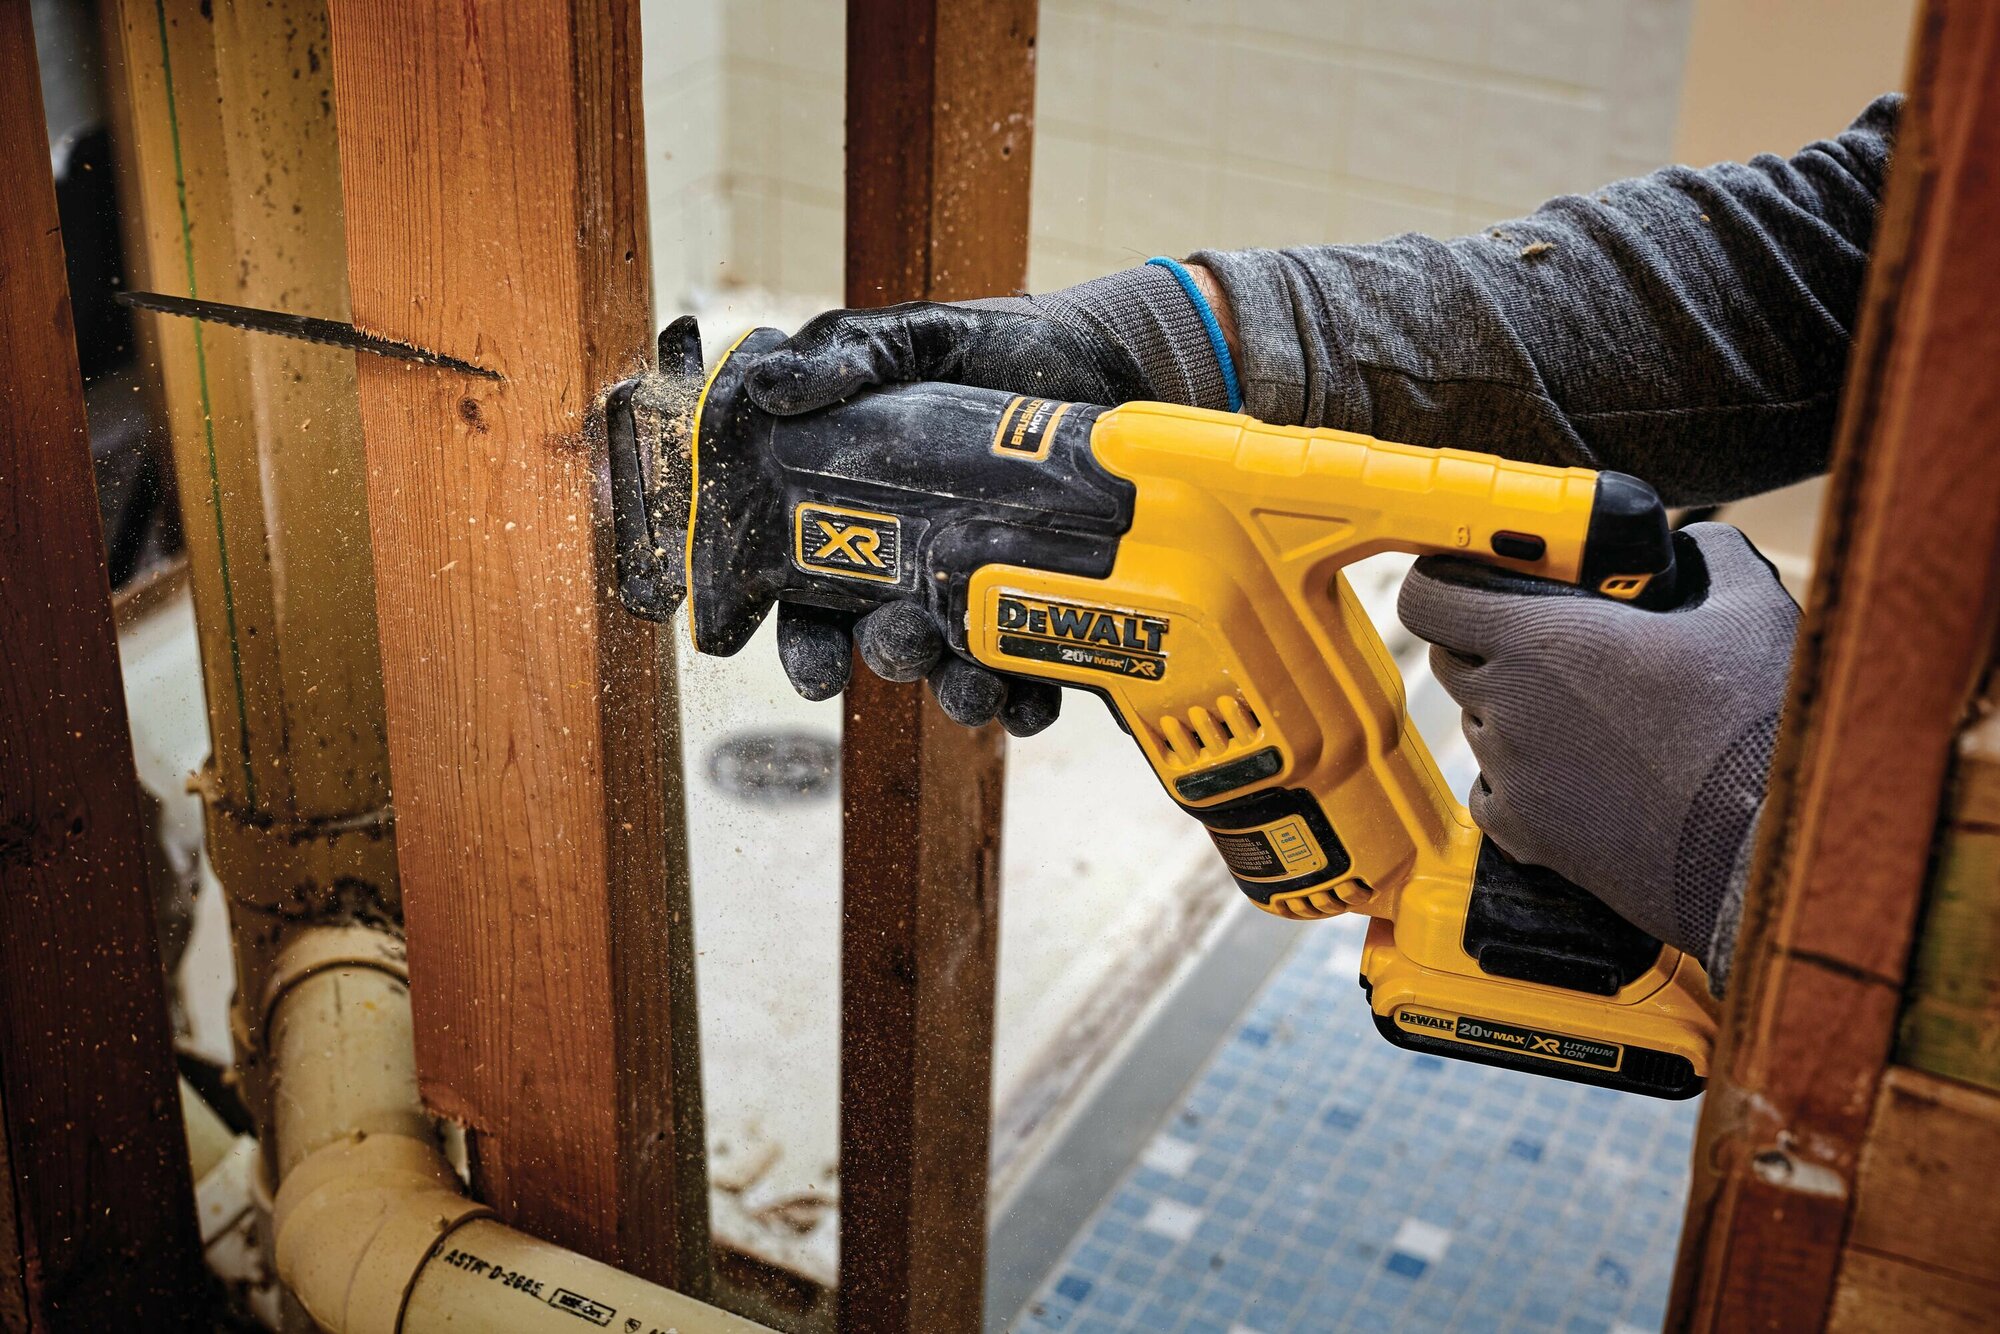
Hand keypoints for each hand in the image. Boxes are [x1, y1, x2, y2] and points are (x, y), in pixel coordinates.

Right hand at [748, 263, 1236, 733]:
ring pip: (954, 669)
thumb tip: (767, 387)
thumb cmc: (989, 349)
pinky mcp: (1046, 603)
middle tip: (906, 641)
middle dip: (890, 655)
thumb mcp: (908, 339)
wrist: (1102, 353)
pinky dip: (1029, 700)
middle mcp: (913, 570)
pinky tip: (1033, 701)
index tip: (817, 672)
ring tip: (975, 689)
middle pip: (882, 642)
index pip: (811, 600)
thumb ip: (841, 354)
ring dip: (957, 691)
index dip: (806, 645)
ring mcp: (980, 590)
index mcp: (859, 522)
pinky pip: (1032, 673)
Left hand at [1396, 523, 1798, 979]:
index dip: (1447, 582)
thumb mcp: (1750, 610)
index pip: (1430, 596)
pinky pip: (1493, 789)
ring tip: (1596, 716)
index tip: (1473, 580)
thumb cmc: (1758, 729)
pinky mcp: (1523, 834)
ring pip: (1480, 722)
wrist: (1768, 848)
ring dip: (1516, 710)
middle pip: (1453, 656)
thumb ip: (1707, 557)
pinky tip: (1584, 771)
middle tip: (1558, 644)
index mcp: (1541, 639)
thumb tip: (1689, 550)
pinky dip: (1523, 777)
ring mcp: (1509, 774)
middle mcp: (1507, 705)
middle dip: (1491, 641)